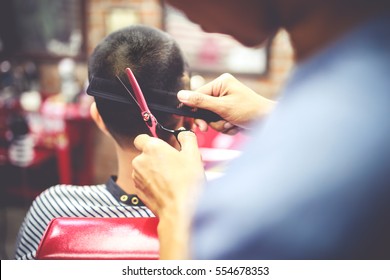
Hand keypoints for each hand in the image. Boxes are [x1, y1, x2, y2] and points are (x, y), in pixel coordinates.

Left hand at [132, 131, 203, 258]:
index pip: (142, 138)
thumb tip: (184, 134)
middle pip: (145, 154)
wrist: (180, 210)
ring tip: (172, 178)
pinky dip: (153, 183)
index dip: (152, 141)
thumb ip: (187, 138)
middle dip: (156, 158)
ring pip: (144, 168)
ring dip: (154, 171)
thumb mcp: (193, 155)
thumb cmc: (187, 182)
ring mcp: (137, 177)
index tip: (162, 147)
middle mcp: (140, 160)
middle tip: (173, 164)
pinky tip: (167, 188)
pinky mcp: (138, 191)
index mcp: (152, 148)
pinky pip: (144, 182)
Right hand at [178, 73, 274, 133]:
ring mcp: (226, 103)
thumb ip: (200, 102)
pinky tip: (237, 126)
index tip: (196, 124)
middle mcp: (223, 91)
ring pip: (212, 119)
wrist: (269, 123)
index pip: (198, 96)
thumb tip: (181, 95)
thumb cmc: (249, 111)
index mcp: (221, 83)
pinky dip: (227, 128)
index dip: (195, 111)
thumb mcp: (222, 107)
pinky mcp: (230, 114)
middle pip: (203, 109)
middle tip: (211, 128)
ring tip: (233, 124)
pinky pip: (220, 123)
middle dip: (211, 120)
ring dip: (220, 125)